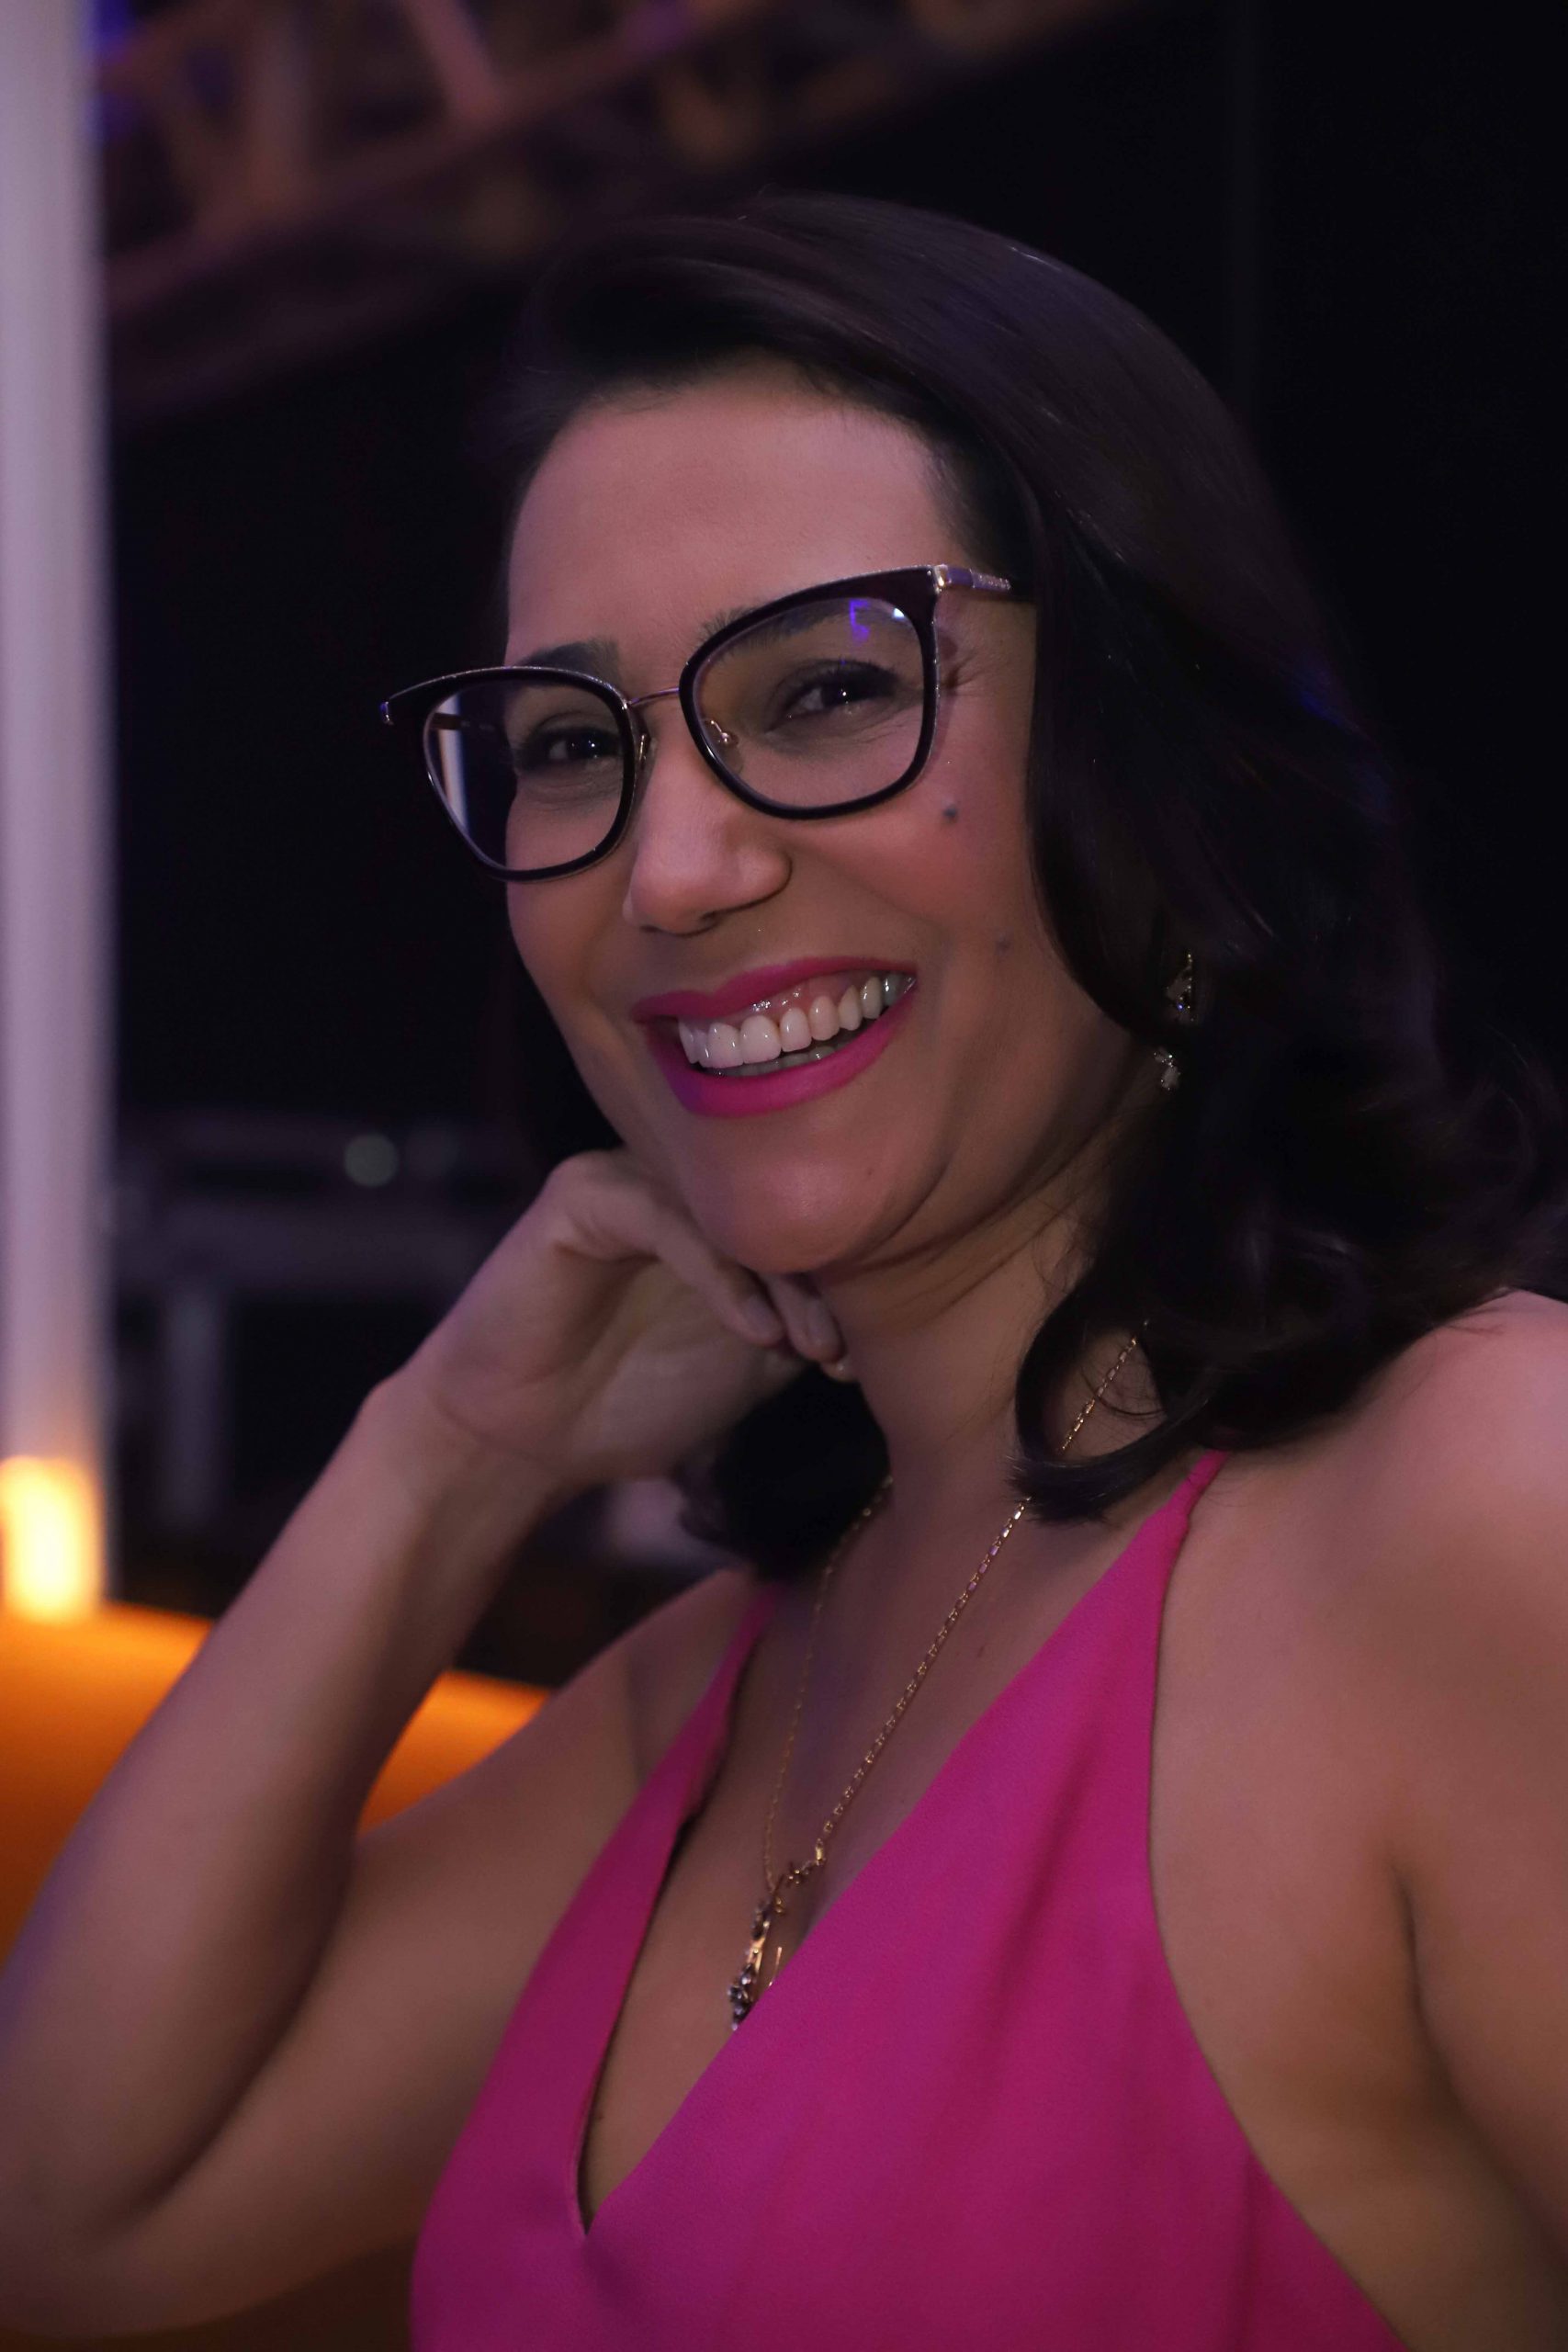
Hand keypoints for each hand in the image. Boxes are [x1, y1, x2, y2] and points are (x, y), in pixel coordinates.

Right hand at [387, 1149, 844, 1505]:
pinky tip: (754, 1332)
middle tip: (844, 1350)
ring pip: (729, 1209)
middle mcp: (677, 1178)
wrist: (522, 1442)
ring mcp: (629, 1177)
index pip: (802, 1213)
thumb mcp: (749, 1367)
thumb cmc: (634, 1402)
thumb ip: (806, 1327)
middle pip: (775, 1202)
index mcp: (719, 1207)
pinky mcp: (584, 1194)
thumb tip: (893, 1319)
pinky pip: (668, 1220)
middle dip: (823, 1277)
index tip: (869, 1354)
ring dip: (782, 1278)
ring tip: (811, 1345)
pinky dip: (721, 1276)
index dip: (849, 1276)